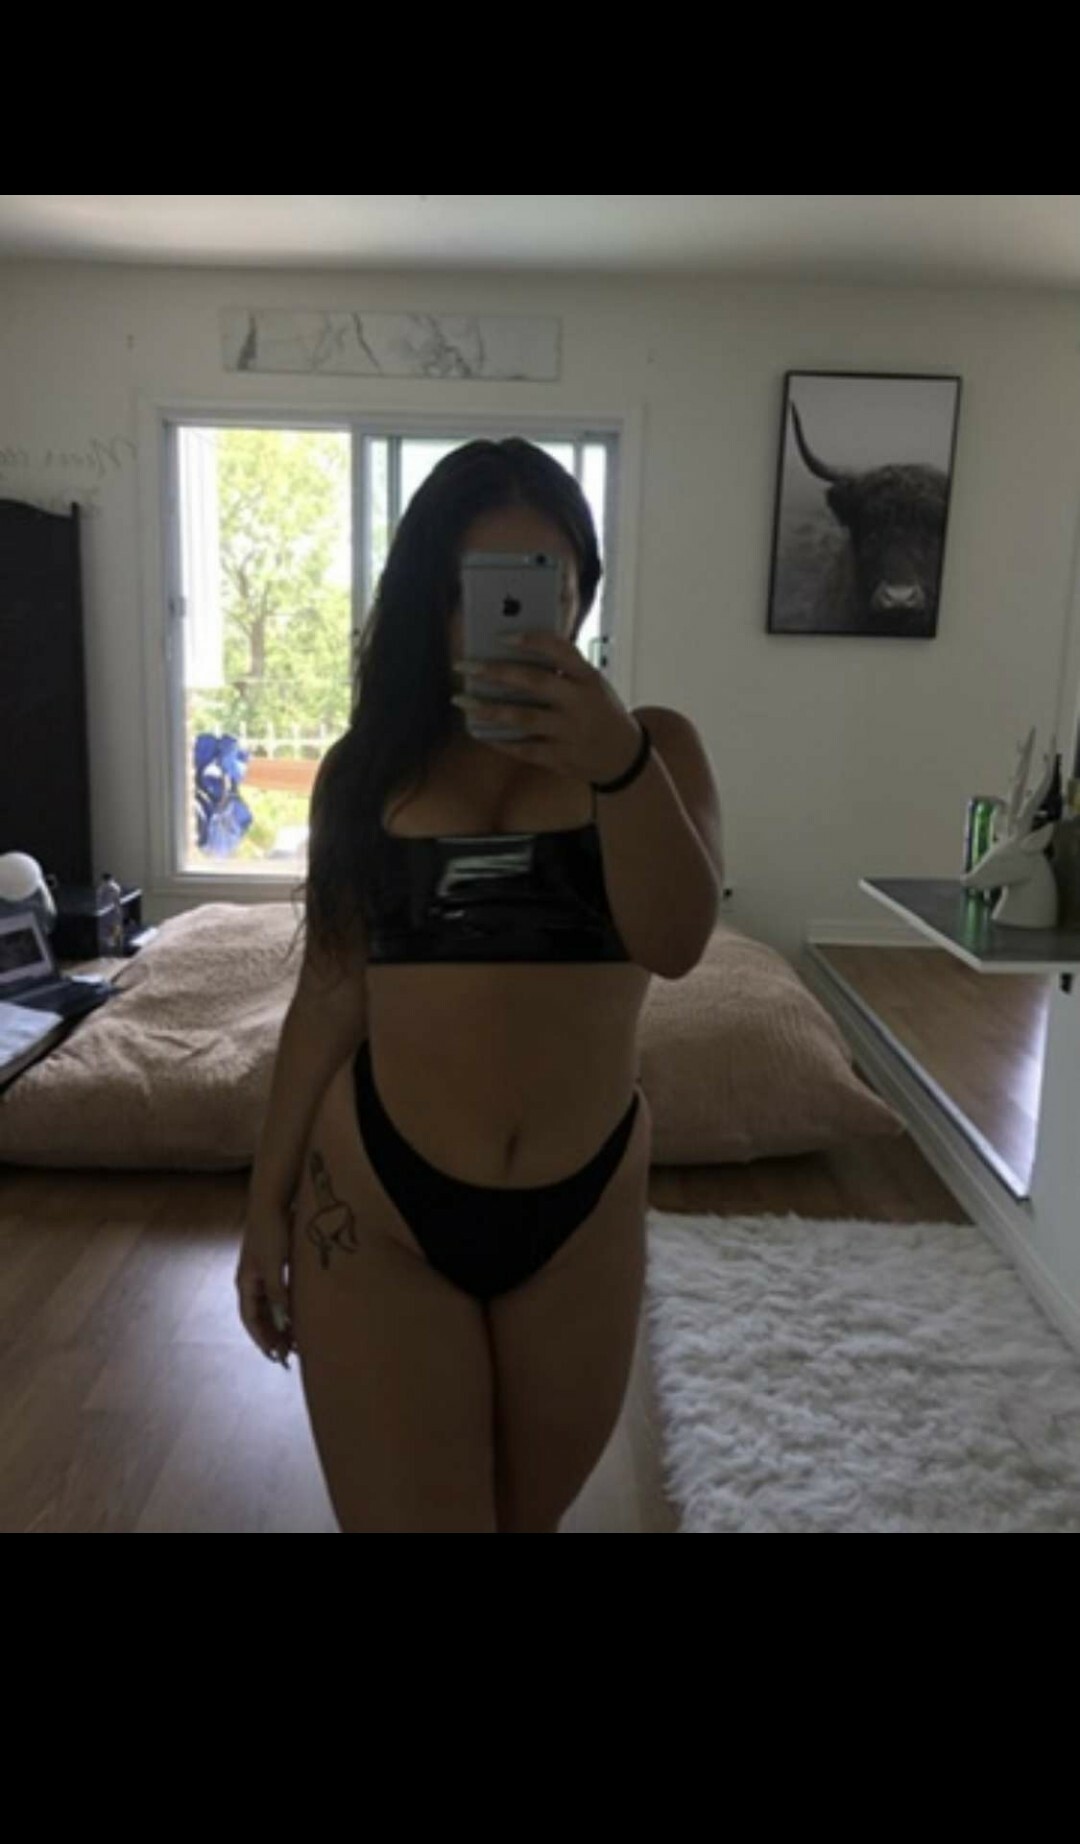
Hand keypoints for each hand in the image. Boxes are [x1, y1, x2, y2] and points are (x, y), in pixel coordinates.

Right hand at [235, 1204, 294, 1368]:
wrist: (272, 1202)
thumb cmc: (271, 1233)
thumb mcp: (274, 1266)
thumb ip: (278, 1292)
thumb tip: (284, 1319)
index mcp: (246, 1283)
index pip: (251, 1319)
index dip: (261, 1338)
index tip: (274, 1355)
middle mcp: (251, 1280)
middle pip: (259, 1315)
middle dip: (271, 1335)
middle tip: (288, 1355)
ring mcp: (261, 1272)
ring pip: (269, 1306)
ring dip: (279, 1323)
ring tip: (295, 1339)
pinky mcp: (273, 1264)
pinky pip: (278, 1293)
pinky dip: (286, 1307)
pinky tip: (298, 1313)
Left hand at [451, 630, 641, 784]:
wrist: (625, 758)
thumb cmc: (600, 712)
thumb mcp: (593, 686)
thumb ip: (564, 671)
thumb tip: (514, 655)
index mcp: (589, 679)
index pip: (561, 651)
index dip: (531, 641)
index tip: (501, 636)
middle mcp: (580, 703)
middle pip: (534, 682)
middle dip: (496, 672)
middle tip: (465, 666)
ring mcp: (570, 732)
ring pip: (523, 718)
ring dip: (488, 709)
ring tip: (463, 701)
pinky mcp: (560, 758)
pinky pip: (523, 748)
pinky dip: (499, 740)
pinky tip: (478, 730)